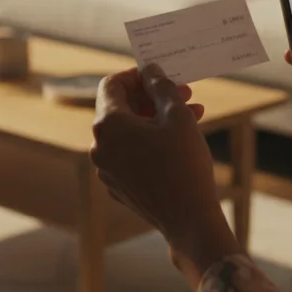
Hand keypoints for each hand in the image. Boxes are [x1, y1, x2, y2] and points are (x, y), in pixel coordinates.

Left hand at [90, 64, 240, 285]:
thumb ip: (161, 87)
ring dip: (157, 119)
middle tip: (184, 93)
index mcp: (108, 126)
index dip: (136, 75)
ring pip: (129, 132)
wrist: (189, 219)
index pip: (112, 85)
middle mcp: (99, 147)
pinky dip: (151, 142)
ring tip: (192, 115)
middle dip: (153, 98)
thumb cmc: (184, 164)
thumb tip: (150, 71)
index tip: (160, 75)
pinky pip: (131, 154)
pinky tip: (179, 141)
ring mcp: (107, 169)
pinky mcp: (118, 186)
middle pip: (121, 109)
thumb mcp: (177, 116)